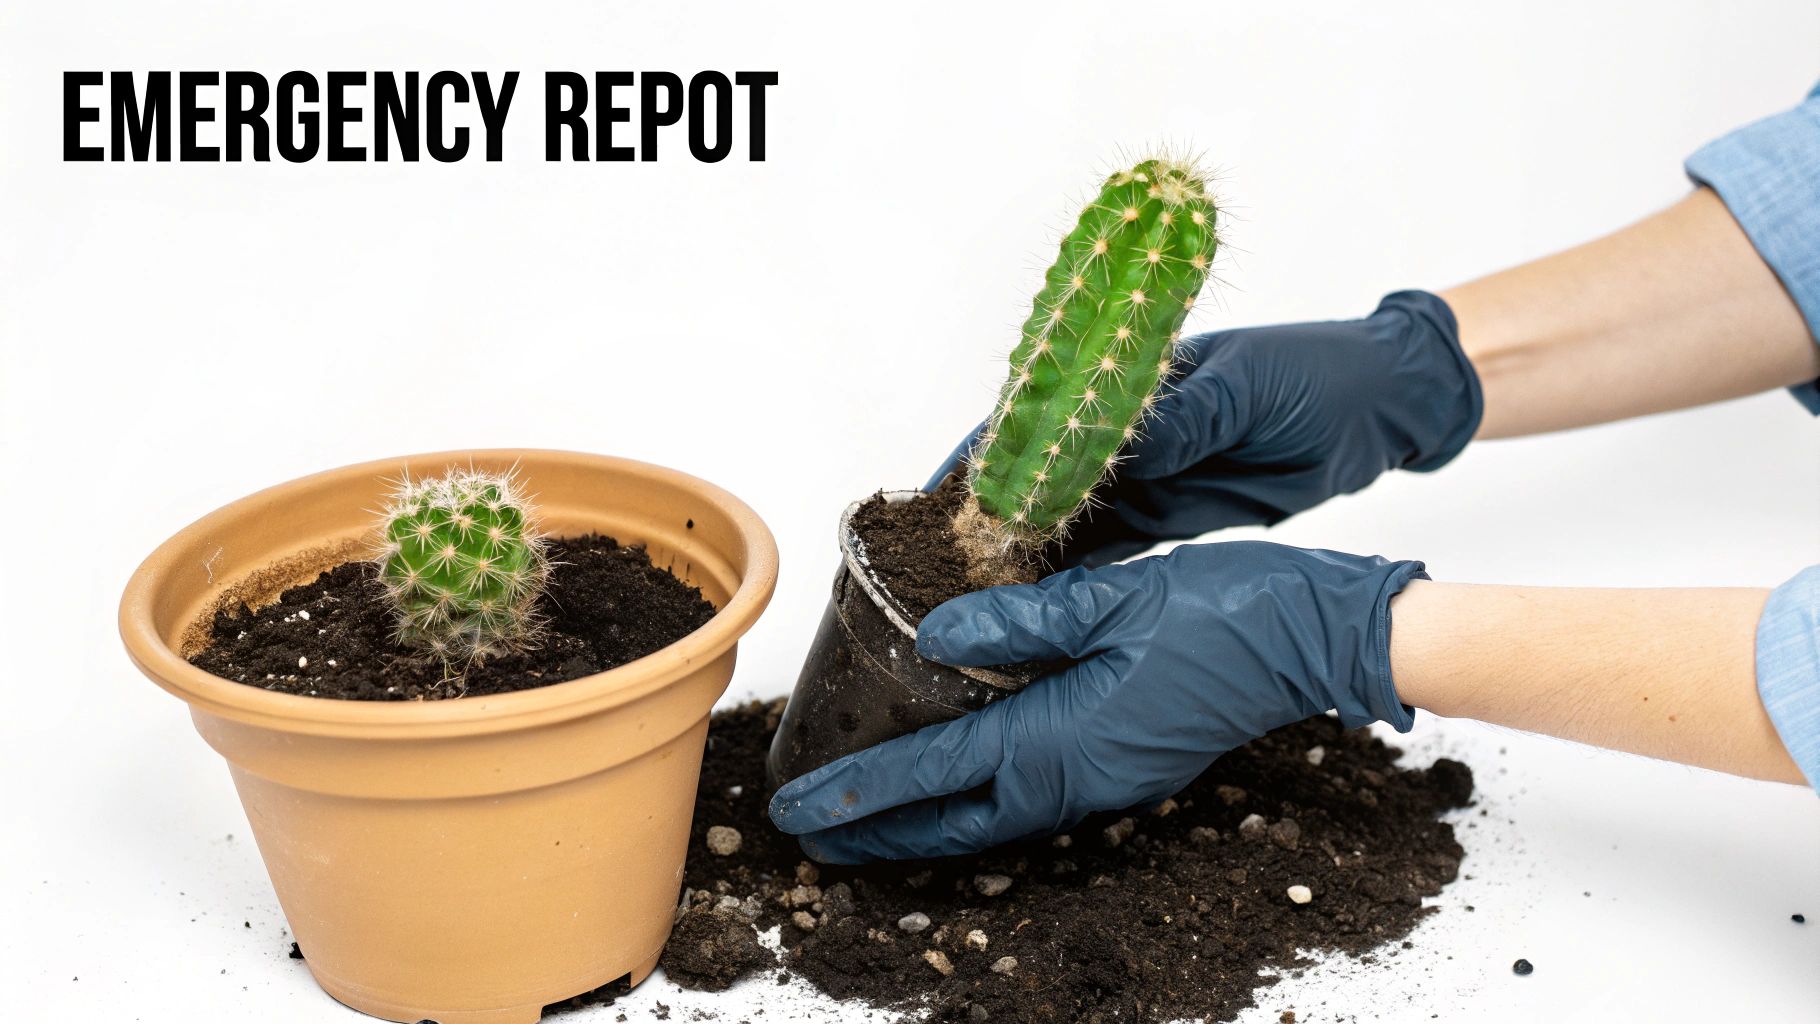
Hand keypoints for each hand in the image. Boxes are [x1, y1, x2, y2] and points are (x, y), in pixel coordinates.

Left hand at [768, 541, 1426, 862]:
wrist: (1317, 639)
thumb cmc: (1228, 612)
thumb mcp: (1112, 598)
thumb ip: (1018, 619)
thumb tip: (935, 633)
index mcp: (1063, 737)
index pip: (937, 772)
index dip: (862, 790)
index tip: (802, 808)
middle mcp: (1077, 776)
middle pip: (956, 824)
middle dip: (880, 834)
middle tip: (816, 836)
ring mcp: (1105, 779)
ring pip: (993, 818)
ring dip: (926, 823)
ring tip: (869, 819)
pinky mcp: (1125, 765)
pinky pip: (1032, 798)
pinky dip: (978, 802)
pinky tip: (962, 781)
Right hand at [927, 290, 1480, 565]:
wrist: (1378, 410)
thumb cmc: (1313, 374)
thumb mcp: (1247, 388)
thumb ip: (1181, 417)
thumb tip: (1109, 439)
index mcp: (1131, 380)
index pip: (1037, 412)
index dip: (985, 451)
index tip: (939, 490)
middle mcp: (1125, 431)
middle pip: (1037, 475)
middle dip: (990, 515)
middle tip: (942, 561)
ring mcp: (1145, 476)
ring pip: (1065, 520)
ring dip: (1026, 555)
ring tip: (978, 594)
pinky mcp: (1170, 515)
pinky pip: (1108, 551)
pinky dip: (1072, 577)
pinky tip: (1037, 606)